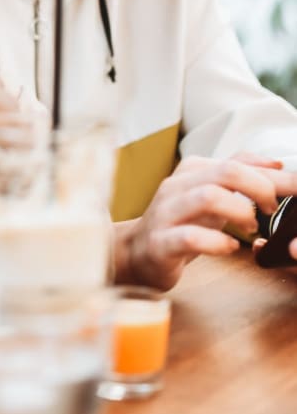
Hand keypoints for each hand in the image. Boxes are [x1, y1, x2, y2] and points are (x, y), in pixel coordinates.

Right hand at [117, 153, 296, 290]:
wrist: (136, 251)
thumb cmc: (181, 222)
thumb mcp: (210, 193)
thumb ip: (238, 176)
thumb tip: (276, 163)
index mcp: (192, 171)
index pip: (238, 161)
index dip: (274, 174)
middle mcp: (178, 186)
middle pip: (225, 172)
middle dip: (259, 187)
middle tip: (273, 208)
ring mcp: (167, 213)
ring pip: (208, 197)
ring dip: (240, 212)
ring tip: (252, 228)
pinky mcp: (161, 243)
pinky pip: (191, 237)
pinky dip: (217, 242)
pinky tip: (230, 247)